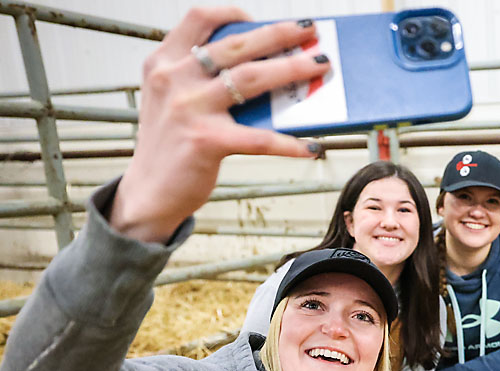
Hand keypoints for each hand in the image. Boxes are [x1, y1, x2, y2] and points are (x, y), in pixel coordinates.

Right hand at [111, 9, 328, 242]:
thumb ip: (206, 81)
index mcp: (163, 62)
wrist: (148, 193)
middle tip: (310, 31)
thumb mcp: (175, 101)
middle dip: (279, 34)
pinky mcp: (206, 141)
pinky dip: (289, 143)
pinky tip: (311, 146)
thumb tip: (267, 69)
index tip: (258, 18)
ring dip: (292, 70)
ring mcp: (188, 108)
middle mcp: (173, 79)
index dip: (232, 13)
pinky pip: (259, 138)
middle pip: (236, 46)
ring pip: (251, 79)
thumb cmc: (172, 144)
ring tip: (320, 67)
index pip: (199, 19)